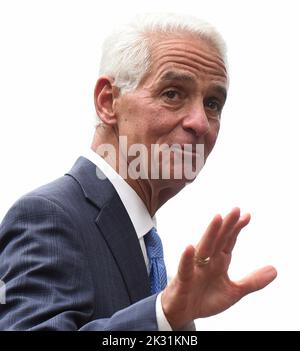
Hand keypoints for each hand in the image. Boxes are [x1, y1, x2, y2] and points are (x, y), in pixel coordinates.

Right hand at [161, 208, 276, 329]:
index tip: (247, 215)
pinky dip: (187, 258)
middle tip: (236, 209)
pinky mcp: (183, 280)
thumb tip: (275, 270)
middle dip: (227, 225)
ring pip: (203, 248)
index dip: (237, 229)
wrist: (183, 313)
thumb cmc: (205, 299)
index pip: (229, 242)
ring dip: (210, 233)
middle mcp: (207, 261)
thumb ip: (252, 281)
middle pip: (218, 240)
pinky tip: (190, 247)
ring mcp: (195, 269)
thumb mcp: (234, 291)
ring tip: (217, 218)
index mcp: (219, 262)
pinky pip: (185, 268)